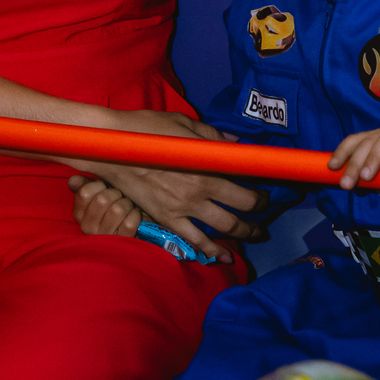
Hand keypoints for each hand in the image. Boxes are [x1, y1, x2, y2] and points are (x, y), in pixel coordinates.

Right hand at [65, 106, 261, 263]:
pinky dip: (212, 251)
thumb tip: (235, 143)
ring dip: (244, 232)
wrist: (111, 148)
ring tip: (254, 233)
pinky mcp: (167, 219)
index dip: (261, 189)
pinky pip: (194, 240)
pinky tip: (224, 256)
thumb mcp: (183, 124)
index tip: (268, 191)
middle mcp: (200, 189)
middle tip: (264, 213)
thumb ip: (212, 136)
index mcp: (207, 165)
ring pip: (224, 227)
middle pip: (241, 208)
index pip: (245, 182)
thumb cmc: (147, 129)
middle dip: (258, 213)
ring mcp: (184, 207)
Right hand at [70, 175, 142, 236]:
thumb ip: (85, 185)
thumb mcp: (99, 193)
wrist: (133, 225)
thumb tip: (73, 180)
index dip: (99, 185)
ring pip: (117, 210)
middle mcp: (87, 228)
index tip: (106, 187)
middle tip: (119, 197)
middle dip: (115, 193)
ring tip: (128, 207)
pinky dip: (136, 216)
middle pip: (101, 200)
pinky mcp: (121, 243)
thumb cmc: (114, 204)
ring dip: (127, 204)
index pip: (84, 193)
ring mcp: (104, 237)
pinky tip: (134, 216)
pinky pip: (129, 224)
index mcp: (79, 214)